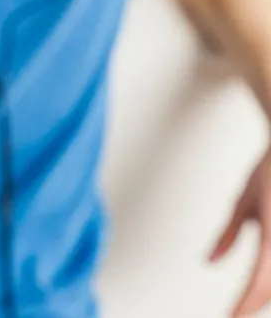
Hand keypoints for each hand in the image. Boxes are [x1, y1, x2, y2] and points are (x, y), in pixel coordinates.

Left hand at [210, 147, 270, 315]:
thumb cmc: (270, 171)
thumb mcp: (245, 201)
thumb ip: (230, 233)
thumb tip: (210, 261)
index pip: (261, 278)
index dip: (246, 301)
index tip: (232, 317)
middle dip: (257, 298)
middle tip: (237, 311)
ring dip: (268, 287)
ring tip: (248, 298)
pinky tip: (261, 281)